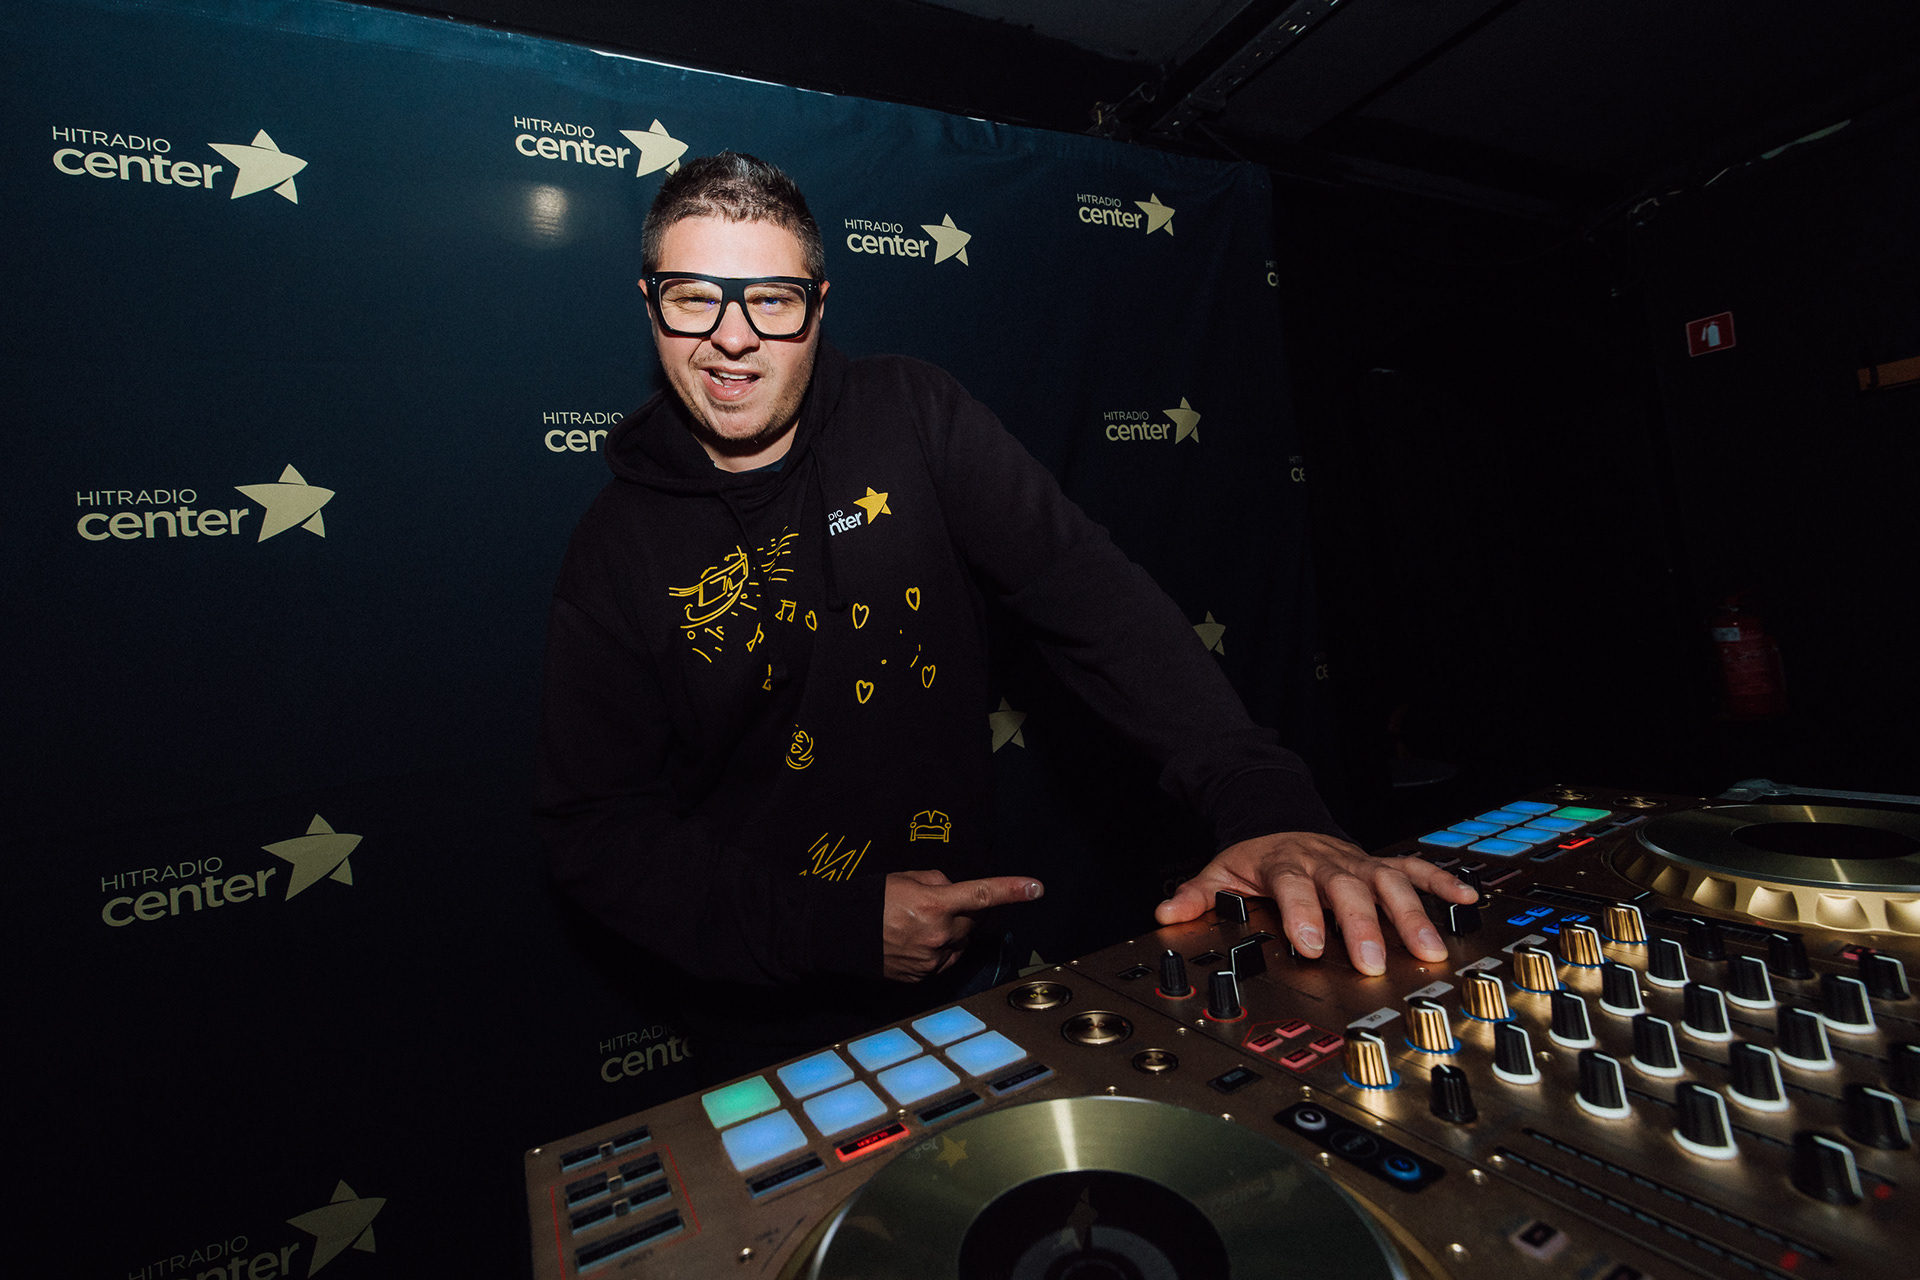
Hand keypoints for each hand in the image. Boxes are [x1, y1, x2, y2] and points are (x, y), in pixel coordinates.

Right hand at [883, 869, 1042, 982]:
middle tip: (934, 904)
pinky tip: (915, 941)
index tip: (1036, 887)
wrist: (839, 933)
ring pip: (960, 942)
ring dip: (951, 931)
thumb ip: (938, 882)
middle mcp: (938, 934)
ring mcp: (932, 959)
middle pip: (972, 920)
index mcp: (935, 904)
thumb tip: (955, 892)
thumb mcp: (906, 878)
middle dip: (963, 910)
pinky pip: (945, 960)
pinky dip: (938, 949)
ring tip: (919, 924)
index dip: (1012, 890)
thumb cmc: (871, 901)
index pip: (983, 895)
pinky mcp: (924, 975)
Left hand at [1154, 832, 1474, 974]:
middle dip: (1362, 924)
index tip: (1308, 945)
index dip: (1302, 914)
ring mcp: (1357, 862)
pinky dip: (1441, 881)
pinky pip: (1414, 867)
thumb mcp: (1220, 873)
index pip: (1293, 887)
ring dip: (1409, 913)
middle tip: (1374, 960)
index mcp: (1285, 865)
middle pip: (1347, 889)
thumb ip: (1196, 897)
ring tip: (1428, 948)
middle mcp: (1326, 862)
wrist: (1280, 817)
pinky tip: (1465, 899)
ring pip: (1387, 882)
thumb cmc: (1256, 858)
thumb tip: (1165, 914)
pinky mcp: (1379, 863)